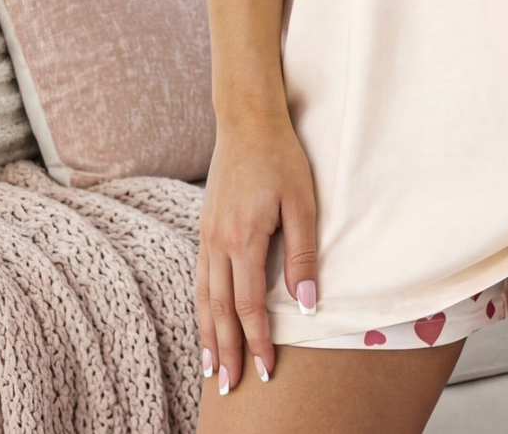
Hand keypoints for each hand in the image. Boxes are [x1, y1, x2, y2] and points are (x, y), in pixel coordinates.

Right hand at [196, 108, 318, 393]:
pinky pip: (199, 278)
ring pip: (203, 298)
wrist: (247, 120)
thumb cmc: (281, 157)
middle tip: (231, 387)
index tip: (266, 371)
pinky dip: (201, 307)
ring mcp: (206, 235)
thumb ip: (303, 255)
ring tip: (211, 369)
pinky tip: (206, 321)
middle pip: (219, 310)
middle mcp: (218, 243)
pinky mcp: (204, 227)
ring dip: (207, 336)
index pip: (248, 306)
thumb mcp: (303, 203)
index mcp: (243, 239)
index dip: (257, 341)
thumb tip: (308, 302)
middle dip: (226, 351)